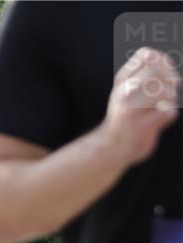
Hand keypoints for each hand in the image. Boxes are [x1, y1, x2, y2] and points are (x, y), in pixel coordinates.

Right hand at [102, 47, 179, 167]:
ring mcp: (131, 111)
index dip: (163, 60)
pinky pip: (168, 112)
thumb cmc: (126, 115)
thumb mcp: (128, 89)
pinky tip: (157, 121)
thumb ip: (144, 72)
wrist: (112, 145)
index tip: (166, 72)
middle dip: (170, 77)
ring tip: (162, 106)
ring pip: (165, 92)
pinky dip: (168, 116)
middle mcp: (123, 93)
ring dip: (171, 98)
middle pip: (156, 70)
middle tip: (172, 87)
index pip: (147, 54)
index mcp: (122, 80)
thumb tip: (167, 59)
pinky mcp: (142, 127)